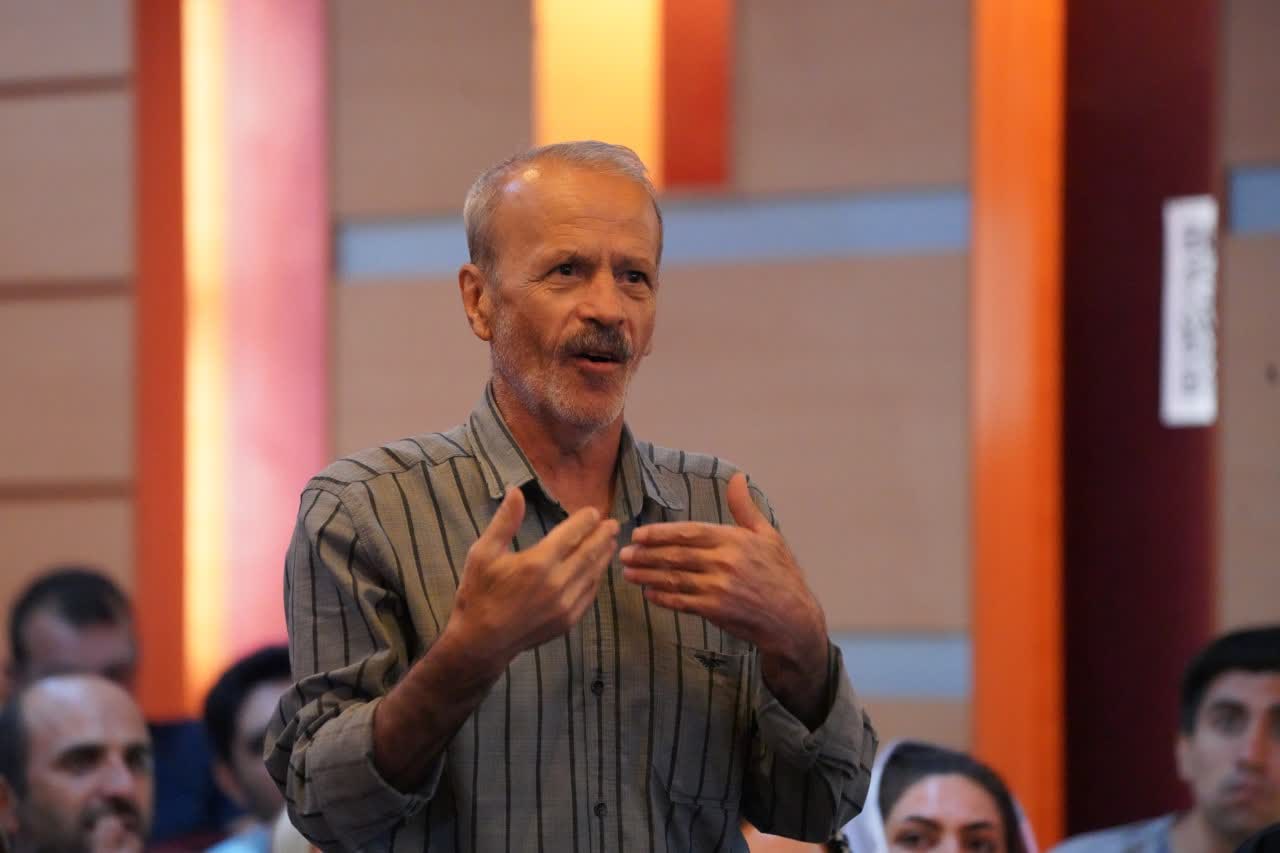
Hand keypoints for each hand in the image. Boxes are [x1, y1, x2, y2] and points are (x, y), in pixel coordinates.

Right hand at [448, 487, 618, 671]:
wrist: (481, 641)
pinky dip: (596, 579)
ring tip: (610, 543)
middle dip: (603, 536)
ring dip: (603, 556)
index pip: (571, 534)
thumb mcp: (483, 553)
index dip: (585, 521)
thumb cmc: (479, 593)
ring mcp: (565, 604)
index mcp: (537, 563)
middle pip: (589, 553)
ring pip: (592, 574)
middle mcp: (557, 583)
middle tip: (613, 524)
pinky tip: (597, 571)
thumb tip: (516, 491)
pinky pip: (589, 595)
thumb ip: (504, 521)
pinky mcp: (567, 621)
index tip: (594, 512)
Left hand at [619, 473, 830, 724]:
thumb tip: (737, 478)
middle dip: (646, 555)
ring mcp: (720, 588)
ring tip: (627, 572)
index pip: (689, 533)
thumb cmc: (780, 574)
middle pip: (676, 556)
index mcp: (734, 540)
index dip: (660, 533)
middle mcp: (725, 562)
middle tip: (623, 554)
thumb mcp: (768, 536)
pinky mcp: (717, 611)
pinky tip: (648, 593)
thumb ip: (745, 508)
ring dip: (647, 576)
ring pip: (674, 579)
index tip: (638, 534)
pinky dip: (663, 597)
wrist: (793, 618)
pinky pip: (682, 602)